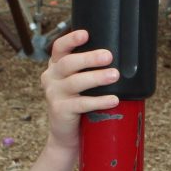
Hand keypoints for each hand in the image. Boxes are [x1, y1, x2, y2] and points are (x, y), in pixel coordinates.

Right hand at [42, 29, 119, 152]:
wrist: (67, 136)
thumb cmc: (79, 105)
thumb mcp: (80, 84)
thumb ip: (88, 70)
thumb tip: (119, 56)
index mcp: (55, 67)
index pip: (59, 48)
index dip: (71, 40)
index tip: (86, 34)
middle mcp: (51, 78)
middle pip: (68, 63)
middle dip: (89, 58)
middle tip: (109, 56)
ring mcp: (53, 94)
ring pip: (76, 82)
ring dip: (97, 77)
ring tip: (115, 75)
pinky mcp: (60, 110)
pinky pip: (82, 104)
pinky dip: (99, 101)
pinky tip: (113, 100)